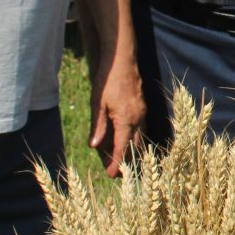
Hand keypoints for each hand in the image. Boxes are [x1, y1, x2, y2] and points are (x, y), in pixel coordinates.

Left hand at [88, 54, 145, 176]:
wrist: (122, 59)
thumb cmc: (107, 80)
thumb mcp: (97, 103)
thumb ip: (97, 126)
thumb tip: (93, 146)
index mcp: (126, 119)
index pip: (122, 147)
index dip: (116, 162)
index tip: (112, 175)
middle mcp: (137, 118)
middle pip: (134, 146)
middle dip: (127, 161)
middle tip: (119, 173)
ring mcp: (142, 112)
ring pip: (139, 137)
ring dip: (132, 150)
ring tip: (125, 161)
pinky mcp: (142, 106)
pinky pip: (141, 128)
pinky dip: (135, 138)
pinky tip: (129, 139)